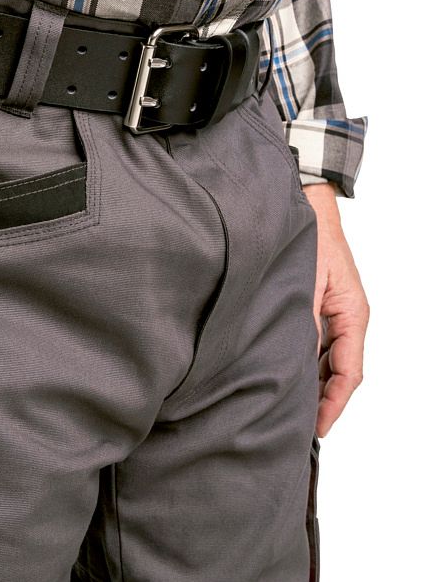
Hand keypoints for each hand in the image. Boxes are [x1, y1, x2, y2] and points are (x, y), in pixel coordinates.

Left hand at [303, 181, 368, 436]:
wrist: (304, 206)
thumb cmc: (311, 240)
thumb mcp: (307, 285)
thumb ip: (304, 324)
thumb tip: (297, 362)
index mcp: (353, 316)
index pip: (348, 374)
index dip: (332, 404)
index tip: (317, 428)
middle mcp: (346, 319)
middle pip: (338, 373)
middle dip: (320, 401)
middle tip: (297, 427)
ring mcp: (332, 314)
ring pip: (325, 360)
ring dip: (310, 383)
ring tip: (287, 408)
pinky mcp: (316, 307)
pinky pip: (314, 344)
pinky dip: (302, 362)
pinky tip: (282, 373)